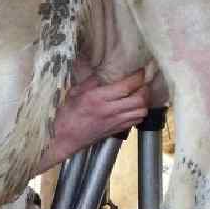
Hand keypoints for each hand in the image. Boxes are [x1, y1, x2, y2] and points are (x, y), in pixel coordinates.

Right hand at [35, 69, 149, 174]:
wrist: (63, 138)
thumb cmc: (66, 116)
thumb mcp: (74, 93)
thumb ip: (90, 82)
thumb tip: (103, 73)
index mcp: (97, 98)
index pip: (126, 86)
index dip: (138, 77)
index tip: (140, 70)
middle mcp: (109, 111)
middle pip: (139, 100)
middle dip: (145, 89)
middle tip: (143, 82)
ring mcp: (115, 122)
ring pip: (141, 112)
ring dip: (145, 102)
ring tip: (141, 94)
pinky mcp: (116, 130)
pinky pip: (136, 121)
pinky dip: (140, 112)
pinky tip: (135, 107)